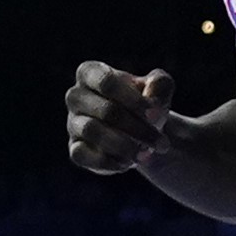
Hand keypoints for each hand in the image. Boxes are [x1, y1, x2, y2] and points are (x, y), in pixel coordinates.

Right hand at [65, 58, 171, 177]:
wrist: (140, 133)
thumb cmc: (146, 105)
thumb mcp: (159, 89)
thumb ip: (160, 84)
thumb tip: (152, 99)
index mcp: (91, 72)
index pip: (107, 82)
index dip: (133, 99)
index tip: (157, 113)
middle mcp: (75, 95)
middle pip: (105, 110)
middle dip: (138, 129)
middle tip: (163, 144)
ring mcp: (72, 123)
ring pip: (93, 131)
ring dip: (125, 146)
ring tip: (148, 155)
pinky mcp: (74, 149)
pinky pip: (83, 155)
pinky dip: (108, 161)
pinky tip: (128, 163)